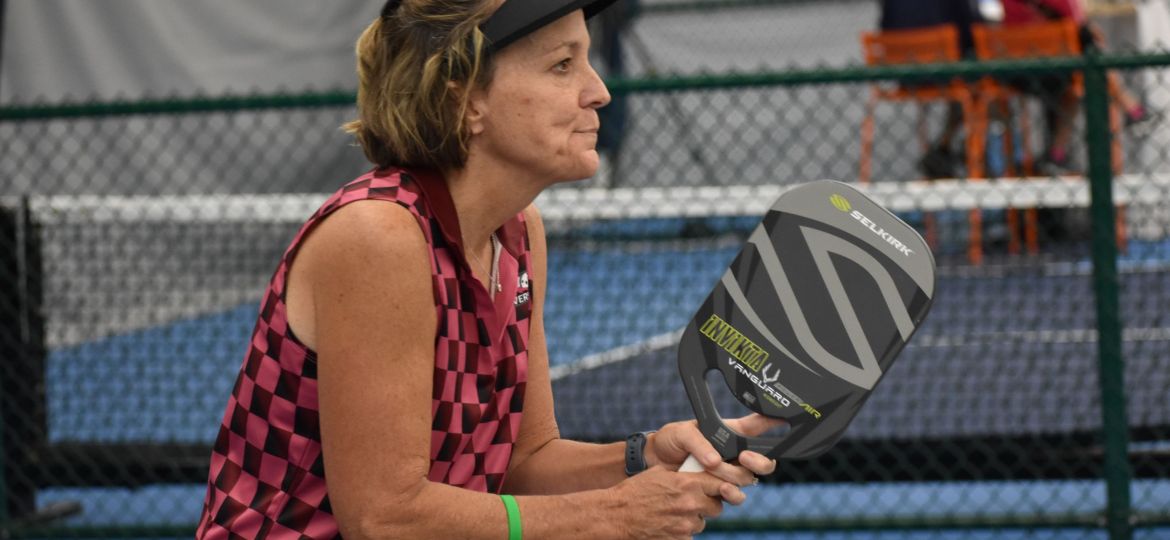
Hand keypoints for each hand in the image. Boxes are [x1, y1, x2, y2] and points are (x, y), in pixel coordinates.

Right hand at [607, 466, 729, 538]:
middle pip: (716, 507)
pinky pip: (689, 536)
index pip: (720, 484)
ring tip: (673, 514)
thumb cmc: (634, 491)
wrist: (617, 515)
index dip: (721, 486)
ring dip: (692, 519)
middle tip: (693, 503)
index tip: (721, 487)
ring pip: (701, 523)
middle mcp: (691, 504)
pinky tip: (666, 525)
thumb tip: (696, 470)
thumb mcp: (658, 472)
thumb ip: (681, 473)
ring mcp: (685, 524)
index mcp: (687, 483)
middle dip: (707, 505)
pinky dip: (681, 532)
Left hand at [645, 414, 781, 490]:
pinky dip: (729, 495)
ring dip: (734, 477)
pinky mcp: (718, 490)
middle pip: (763, 462)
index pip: (760, 426)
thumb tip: (714, 461)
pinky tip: (721, 490)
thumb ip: (699, 442)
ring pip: (747, 481)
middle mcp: (734, 454)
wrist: (654, 462)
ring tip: (716, 471)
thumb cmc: (670, 440)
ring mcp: (728, 474)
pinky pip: (733, 497)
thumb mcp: (681, 432)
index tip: (787, 421)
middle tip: (744, 457)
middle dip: (759, 461)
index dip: (776, 423)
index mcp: (731, 432)